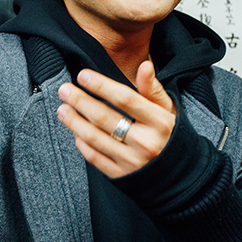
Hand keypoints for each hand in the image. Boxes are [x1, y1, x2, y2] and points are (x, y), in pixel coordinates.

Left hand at [56, 63, 175, 178]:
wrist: (179, 174)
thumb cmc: (168, 134)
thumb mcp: (167, 110)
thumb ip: (153, 89)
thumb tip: (144, 65)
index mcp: (159, 122)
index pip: (125, 99)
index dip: (101, 86)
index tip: (83, 75)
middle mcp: (146, 143)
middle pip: (104, 117)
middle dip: (80, 101)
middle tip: (64, 90)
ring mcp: (132, 162)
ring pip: (94, 138)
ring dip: (74, 121)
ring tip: (62, 109)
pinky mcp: (121, 176)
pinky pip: (94, 157)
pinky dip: (81, 142)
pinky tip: (75, 131)